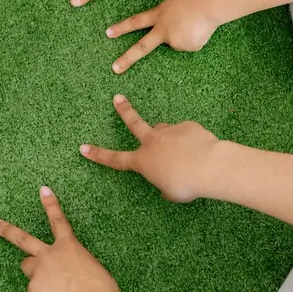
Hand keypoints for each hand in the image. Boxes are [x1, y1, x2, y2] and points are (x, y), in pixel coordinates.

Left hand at [0, 186, 120, 291]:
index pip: (58, 220)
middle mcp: (50, 254)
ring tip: (51, 287)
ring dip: (35, 273)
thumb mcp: (94, 271)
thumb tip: (71, 274)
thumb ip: (77, 266)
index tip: (43, 190)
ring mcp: (39, 271)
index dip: (50, 204)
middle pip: (23, 239)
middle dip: (6, 230)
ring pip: (28, 267)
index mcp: (70, 247)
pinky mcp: (33, 289)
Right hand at [80, 95, 220, 202]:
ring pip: (164, 131)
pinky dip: (191, 143)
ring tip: (184, 153)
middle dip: (124, 110)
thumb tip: (167, 180)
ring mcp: (169, 131)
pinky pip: (186, 135)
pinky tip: (201, 151)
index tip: (83, 147)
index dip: (98, 154)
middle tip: (117, 98)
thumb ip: (164, 184)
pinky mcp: (187, 126)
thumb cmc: (186, 184)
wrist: (209, 166)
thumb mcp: (171, 192)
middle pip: (134, 122)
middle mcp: (152, 142)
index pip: (115, 159)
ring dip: (169, 139)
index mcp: (143, 161)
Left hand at [106, 0, 219, 72]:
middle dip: (127, 59)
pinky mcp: (187, 47)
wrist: (207, 3)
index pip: (135, 22)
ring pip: (179, 43)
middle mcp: (163, 30)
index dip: (121, 28)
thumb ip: (169, 17)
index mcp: (158, 15)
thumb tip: (174, 30)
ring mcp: (174, 40)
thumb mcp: (174, 3)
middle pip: (142, 47)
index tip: (108, 33)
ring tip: (196, 23)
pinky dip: (197, 38)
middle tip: (115, 69)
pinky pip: (192, 44)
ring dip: (188, 35)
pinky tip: (201, 29)